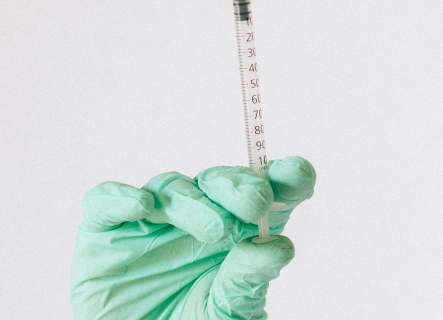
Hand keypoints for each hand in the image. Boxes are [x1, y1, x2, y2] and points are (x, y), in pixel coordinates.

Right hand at [71, 156, 315, 319]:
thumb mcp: (228, 309)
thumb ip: (248, 280)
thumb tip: (278, 248)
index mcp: (241, 225)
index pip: (271, 186)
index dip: (287, 175)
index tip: (298, 174)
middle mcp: (200, 210)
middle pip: (222, 180)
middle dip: (241, 186)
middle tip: (256, 203)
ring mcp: (153, 216)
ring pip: (174, 187)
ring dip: (195, 203)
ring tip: (216, 231)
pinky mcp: (105, 226)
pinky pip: (107, 201)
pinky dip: (122, 198)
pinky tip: (141, 207)